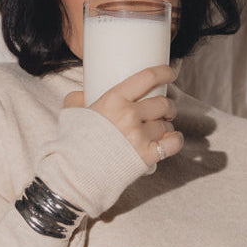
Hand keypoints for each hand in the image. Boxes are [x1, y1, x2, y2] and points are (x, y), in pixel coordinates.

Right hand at [63, 65, 182, 166]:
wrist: (75, 173)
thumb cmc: (73, 145)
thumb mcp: (71, 114)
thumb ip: (76, 99)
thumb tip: (82, 94)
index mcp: (113, 100)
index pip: (147, 77)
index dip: (164, 73)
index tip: (170, 73)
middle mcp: (129, 115)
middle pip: (162, 103)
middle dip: (167, 106)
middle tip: (165, 110)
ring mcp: (139, 136)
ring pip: (166, 125)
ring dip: (166, 126)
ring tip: (160, 130)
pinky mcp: (146, 155)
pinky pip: (173, 144)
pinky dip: (175, 141)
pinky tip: (172, 139)